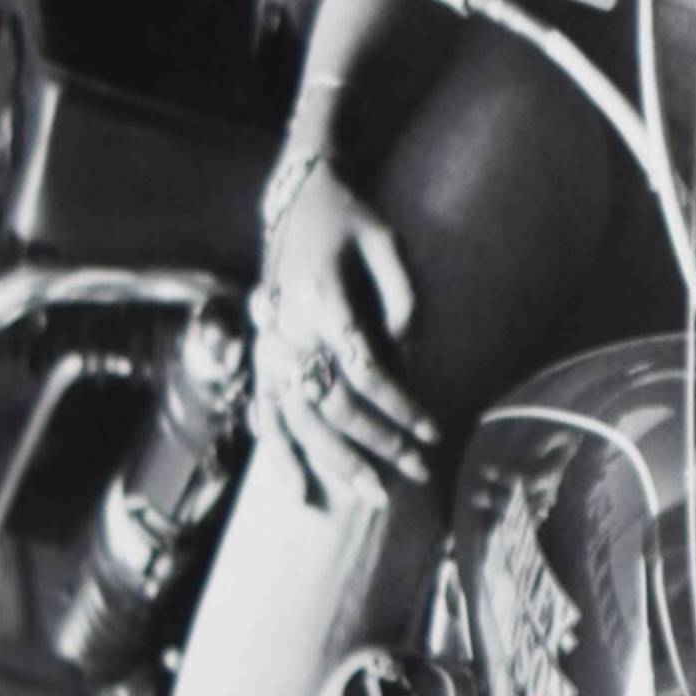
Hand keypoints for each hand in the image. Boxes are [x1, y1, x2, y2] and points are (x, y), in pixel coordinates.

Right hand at [251, 153, 435, 507]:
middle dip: (378, 444)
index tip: (434, 431)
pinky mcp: (262, 355)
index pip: (365, 371)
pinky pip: (265, 414)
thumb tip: (409, 352)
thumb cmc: (350, 219)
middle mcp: (289, 329)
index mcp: (322, 299)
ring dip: (336, 462)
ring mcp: (270, 346)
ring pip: (298, 419)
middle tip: (417, 473)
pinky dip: (280, 454)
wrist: (296, 199)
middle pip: (333, 404)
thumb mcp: (385, 241)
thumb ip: (400, 295)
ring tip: (374, 496)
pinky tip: (300, 493)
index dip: (401, 406)